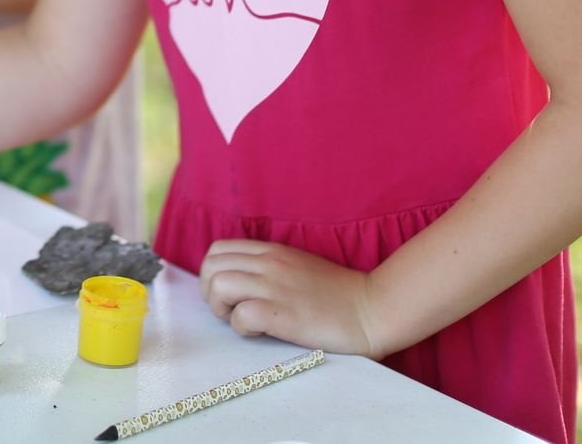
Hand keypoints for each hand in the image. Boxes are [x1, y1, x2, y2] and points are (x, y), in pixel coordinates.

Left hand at [198, 238, 389, 357]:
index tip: (227, 295)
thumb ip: (270, 266)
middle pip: (210, 265)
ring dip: (221, 308)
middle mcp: (269, 263)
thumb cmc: (338, 294)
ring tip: (242, 321)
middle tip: (229, 311)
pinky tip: (260, 332)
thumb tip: (241, 280)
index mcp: (271, 251)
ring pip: (218, 285)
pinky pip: (239, 316)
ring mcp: (274, 286)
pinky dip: (241, 328)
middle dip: (210, 291)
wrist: (372, 309)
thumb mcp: (297, 266)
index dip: (213, 273)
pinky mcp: (282, 313)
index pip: (218, 249)